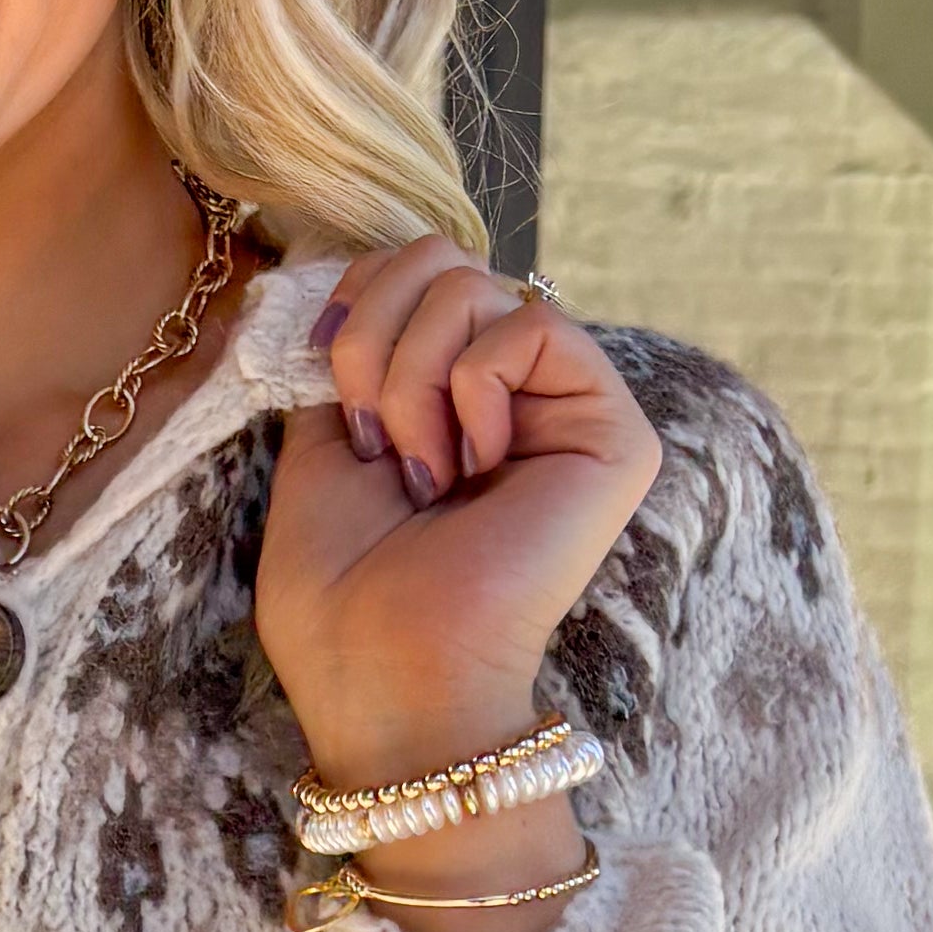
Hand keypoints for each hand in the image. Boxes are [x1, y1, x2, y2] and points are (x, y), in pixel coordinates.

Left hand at [254, 241, 660, 794]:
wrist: (383, 675)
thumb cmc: (342, 593)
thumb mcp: (318, 446)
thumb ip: (348, 352)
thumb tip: (355, 271)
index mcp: (448, 400)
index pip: (413, 269)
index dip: (353, 297)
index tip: (325, 386)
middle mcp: (515, 397)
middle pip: (444, 256)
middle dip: (373, 332)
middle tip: (375, 436)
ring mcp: (569, 412)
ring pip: (480, 282)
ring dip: (411, 374)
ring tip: (424, 470)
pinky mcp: (614, 433)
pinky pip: (533, 324)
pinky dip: (474, 386)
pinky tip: (476, 467)